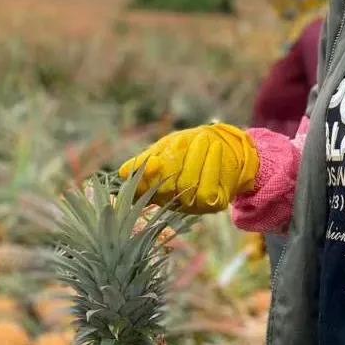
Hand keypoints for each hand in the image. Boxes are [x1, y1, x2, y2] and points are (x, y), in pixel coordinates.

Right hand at [118, 124, 259, 213]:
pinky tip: (214, 149)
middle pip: (164, 186)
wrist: (221, 145)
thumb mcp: (165, 148)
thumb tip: (123, 173)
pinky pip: (206, 190)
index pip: (139, 191)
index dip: (143, 179)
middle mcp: (169, 202)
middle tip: (185, 140)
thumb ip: (146, 160)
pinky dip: (210, 166)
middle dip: (174, 161)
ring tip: (202, 138)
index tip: (152, 161)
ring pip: (186, 184)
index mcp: (152, 188)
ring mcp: (190, 206)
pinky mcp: (211, 204)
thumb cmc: (187, 146)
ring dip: (195, 158)